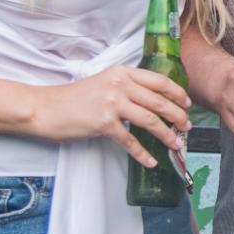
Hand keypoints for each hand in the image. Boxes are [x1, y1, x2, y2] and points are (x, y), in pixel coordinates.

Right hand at [30, 66, 190, 165]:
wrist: (46, 108)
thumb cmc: (74, 98)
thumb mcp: (103, 83)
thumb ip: (126, 87)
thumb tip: (151, 101)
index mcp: (121, 73)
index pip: (159, 81)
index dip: (177, 94)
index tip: (186, 104)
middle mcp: (119, 85)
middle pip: (159, 102)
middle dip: (177, 116)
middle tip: (187, 127)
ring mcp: (112, 104)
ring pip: (150, 121)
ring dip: (167, 135)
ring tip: (176, 144)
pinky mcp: (104, 123)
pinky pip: (130, 141)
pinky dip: (143, 153)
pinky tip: (150, 161)